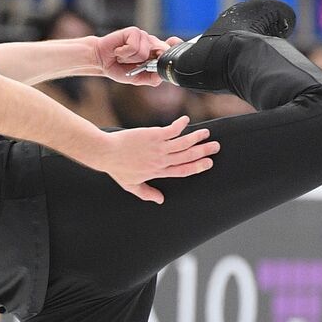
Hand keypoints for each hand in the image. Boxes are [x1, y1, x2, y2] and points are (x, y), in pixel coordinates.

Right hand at [92, 28, 182, 85]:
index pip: (171, 49)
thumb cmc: (118, 68)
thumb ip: (150, 78)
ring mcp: (143, 37)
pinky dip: (125, 52)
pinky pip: (135, 46)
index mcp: (155, 54)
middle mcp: (151, 44)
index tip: (176, 48)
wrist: (101, 60)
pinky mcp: (133, 32)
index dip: (176, 48)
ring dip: (132, 58)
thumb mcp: (136, 78)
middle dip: (151, 59)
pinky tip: (119, 52)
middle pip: (162, 49)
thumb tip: (161, 75)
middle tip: (135, 63)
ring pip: (146, 50)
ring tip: (123, 57)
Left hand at [95, 116, 217, 201]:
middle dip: (203, 152)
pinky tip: (186, 120)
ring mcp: (158, 148)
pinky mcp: (153, 135)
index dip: (197, 167)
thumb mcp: (131, 185)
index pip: (182, 171)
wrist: (106, 152)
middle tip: (215, 147)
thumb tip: (160, 200)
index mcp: (158, 172)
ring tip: (207, 133)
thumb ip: (147, 193)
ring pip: (183, 143)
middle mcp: (161, 160)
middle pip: (187, 157)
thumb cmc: (117, 168)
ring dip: (196, 138)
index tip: (208, 163)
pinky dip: (180, 125)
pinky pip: (171, 130)